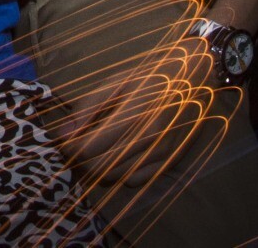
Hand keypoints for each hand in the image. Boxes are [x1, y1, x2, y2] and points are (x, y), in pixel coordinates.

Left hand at [45, 22, 223, 184]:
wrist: (195, 77)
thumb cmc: (151, 76)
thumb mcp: (115, 82)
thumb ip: (88, 107)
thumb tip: (66, 132)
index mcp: (133, 114)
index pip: (89, 148)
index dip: (69, 148)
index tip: (63, 141)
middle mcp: (149, 139)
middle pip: (100, 167)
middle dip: (81, 160)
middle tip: (75, 146)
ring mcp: (162, 153)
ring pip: (117, 177)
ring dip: (99, 168)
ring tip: (95, 149)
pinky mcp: (170, 162)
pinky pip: (137, 181)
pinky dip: (121, 173)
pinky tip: (119, 156)